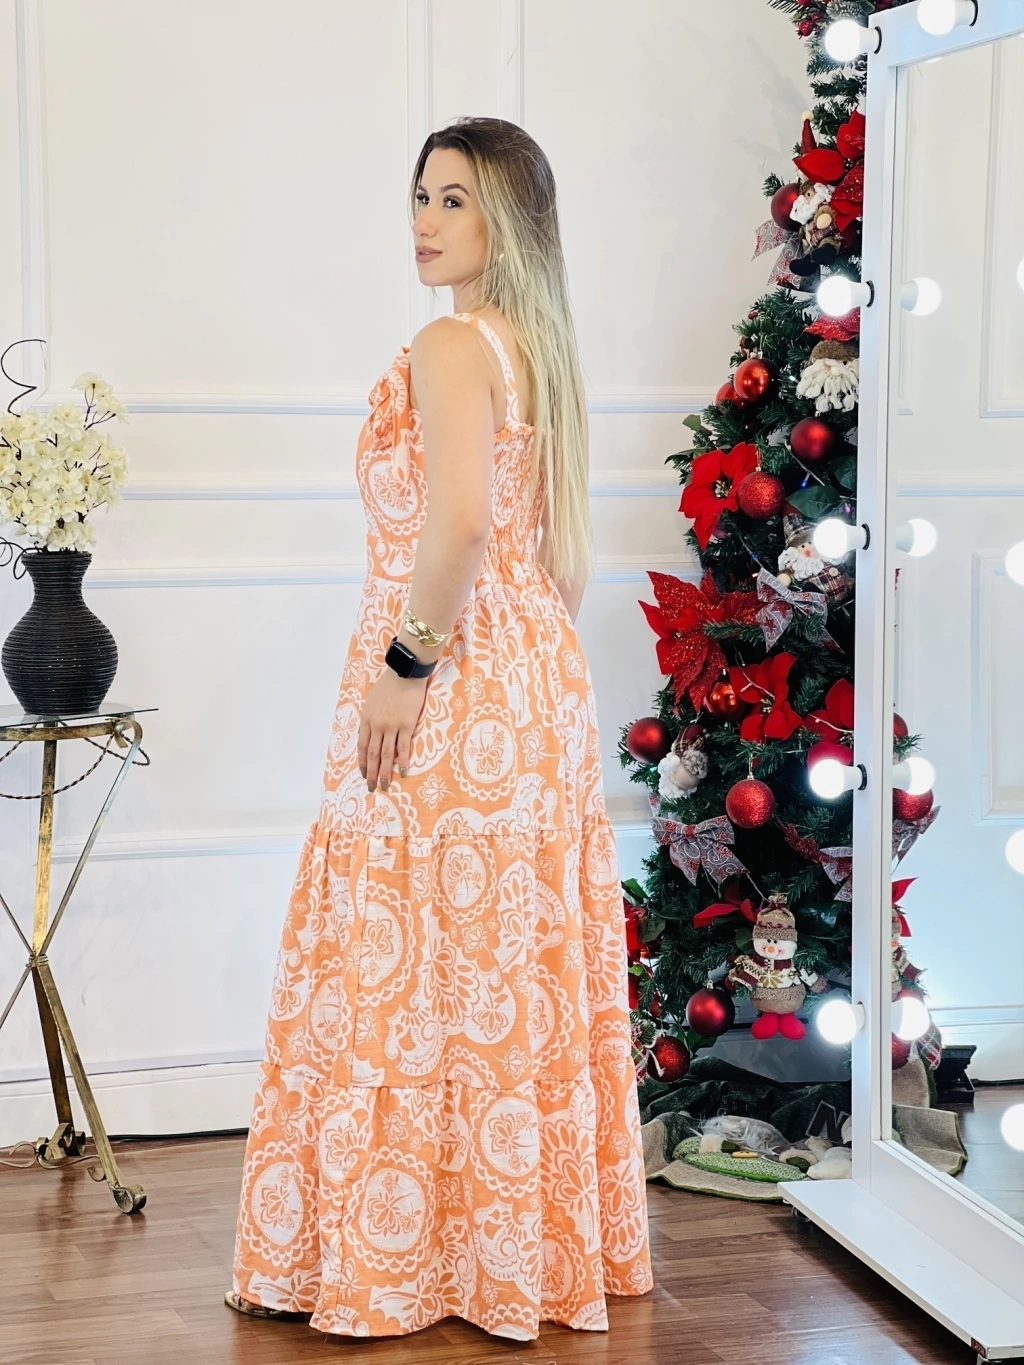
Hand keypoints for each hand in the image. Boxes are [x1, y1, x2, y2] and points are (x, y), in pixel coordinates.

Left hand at [358, 666, 428, 790]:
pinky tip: (402, 772)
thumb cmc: (389, 686)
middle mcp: (376, 725)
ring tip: (385, 785)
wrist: (405, 674)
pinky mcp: (406, 725)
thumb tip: (370, 734)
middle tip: (372, 787)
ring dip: (385, 772)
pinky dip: (402, 762)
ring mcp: (391, 726)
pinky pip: (403, 748)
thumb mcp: (372, 702)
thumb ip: (370, 718)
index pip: (362, 746)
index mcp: (366, 719)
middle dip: (372, 773)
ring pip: (386, 754)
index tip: (364, 774)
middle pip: (372, 754)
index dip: (362, 763)